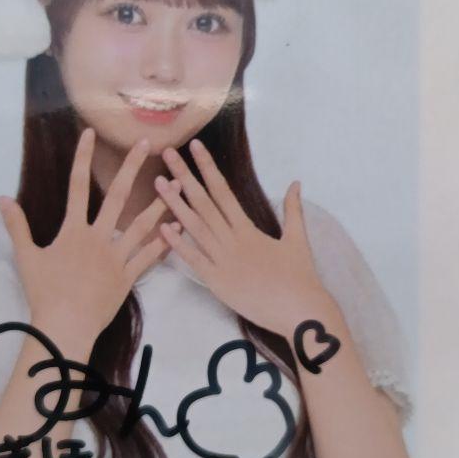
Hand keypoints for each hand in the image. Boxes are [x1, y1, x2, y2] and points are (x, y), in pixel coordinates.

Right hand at [0, 128, 171, 345]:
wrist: (64, 326)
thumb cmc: (43, 293)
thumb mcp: (26, 257)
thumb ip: (17, 226)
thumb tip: (1, 198)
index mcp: (73, 231)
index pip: (77, 185)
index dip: (83, 157)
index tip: (90, 134)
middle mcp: (98, 238)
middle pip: (118, 197)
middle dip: (132, 168)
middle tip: (147, 144)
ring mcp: (116, 257)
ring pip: (142, 225)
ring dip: (159, 203)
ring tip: (177, 184)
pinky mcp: (128, 277)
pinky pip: (149, 258)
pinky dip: (164, 243)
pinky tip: (177, 229)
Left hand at [155, 139, 335, 337]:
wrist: (300, 311)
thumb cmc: (300, 277)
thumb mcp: (297, 239)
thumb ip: (293, 210)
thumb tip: (295, 183)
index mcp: (249, 228)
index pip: (223, 190)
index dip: (208, 167)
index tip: (195, 146)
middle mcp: (232, 240)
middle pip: (203, 202)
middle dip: (184, 175)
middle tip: (168, 152)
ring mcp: (223, 261)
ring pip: (194, 227)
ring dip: (174, 204)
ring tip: (158, 182)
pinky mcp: (217, 283)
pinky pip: (194, 260)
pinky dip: (178, 244)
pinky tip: (162, 227)